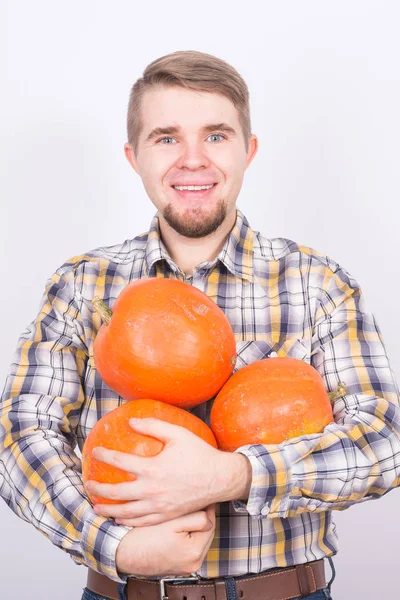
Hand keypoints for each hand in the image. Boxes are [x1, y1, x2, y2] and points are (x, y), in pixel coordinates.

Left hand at [84, 418, 250, 525]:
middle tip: (87, 485)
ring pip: (126, 512)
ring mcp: (159, 506)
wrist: (220, 478)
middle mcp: (152, 490)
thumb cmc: (199, 453)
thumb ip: (153, 426)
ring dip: (107, 509)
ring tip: (95, 506)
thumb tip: (131, 421)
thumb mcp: (178, 433)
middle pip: (117, 493)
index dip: (105, 456)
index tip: (95, 452)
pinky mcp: (166, 515)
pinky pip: (141, 521)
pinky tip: (118, 518)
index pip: (120, 463)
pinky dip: (126, 521)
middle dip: (98, 489)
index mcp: (153, 469)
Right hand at [116, 504, 215, 576]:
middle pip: (205, 531)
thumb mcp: (170, 522)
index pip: (209, 522)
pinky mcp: (179, 565)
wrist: (122, 553)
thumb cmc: (142, 538)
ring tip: (182, 512)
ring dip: (193, 525)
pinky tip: (177, 525)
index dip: (204, 506)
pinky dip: (186, 535)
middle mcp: (193, 562)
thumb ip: (194, 516)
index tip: (199, 495)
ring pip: (198, 537)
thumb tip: (209, 508)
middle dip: (200, 515)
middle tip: (192, 500)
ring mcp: (187, 565)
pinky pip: (189, 545)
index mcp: (194, 551)